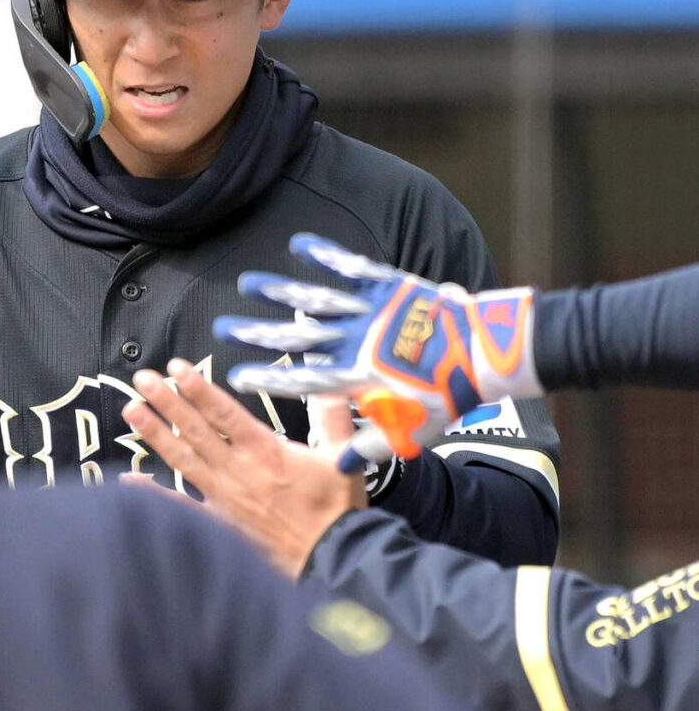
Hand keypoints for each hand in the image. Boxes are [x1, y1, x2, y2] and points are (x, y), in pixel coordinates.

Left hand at [122, 360, 365, 578]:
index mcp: (267, 450)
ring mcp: (225, 497)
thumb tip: (327, 383)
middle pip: (196, 429)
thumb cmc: (336, 510)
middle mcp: (239, 469)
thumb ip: (333, 415)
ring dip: (156, 433)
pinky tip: (128, 480)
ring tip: (131, 409)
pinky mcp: (220, 523)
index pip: (224, 412)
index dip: (198, 388)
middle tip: (142, 378)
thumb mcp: (344, 456)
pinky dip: (154, 493)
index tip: (176, 368)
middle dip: (167, 401)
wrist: (331, 561)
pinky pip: (181, 505)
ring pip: (183, 459)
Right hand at [214, 234, 540, 457]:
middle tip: (222, 326)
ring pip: (316, 301)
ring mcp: (370, 312)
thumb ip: (371, 446)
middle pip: (298, 337)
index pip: (304, 381)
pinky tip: (299, 243)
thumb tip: (337, 466)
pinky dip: (325, 255)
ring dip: (279, 291)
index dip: (268, 379)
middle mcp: (357, 342)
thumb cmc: (451, 395)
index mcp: (360, 378)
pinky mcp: (387, 287)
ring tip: (247, 282)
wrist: (488, 353)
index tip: (235, 376)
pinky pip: (350, 268)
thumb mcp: (412, 431)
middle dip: (256, 332)